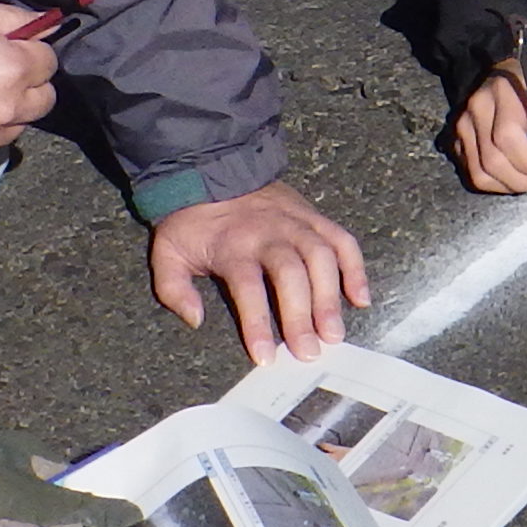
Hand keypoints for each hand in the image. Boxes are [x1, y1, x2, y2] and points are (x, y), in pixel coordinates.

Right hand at [0, 0, 61, 169]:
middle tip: (0, 74)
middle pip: (42, 101)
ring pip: (14, 127)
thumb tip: (45, 23)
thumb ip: (14, 20)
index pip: (48, 63)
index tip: (14, 49)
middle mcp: (5, 109)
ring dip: (3, 113)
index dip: (30, 53)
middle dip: (27, 87)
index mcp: (13, 70)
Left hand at [151, 180, 373, 363]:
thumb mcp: (167, 252)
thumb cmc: (191, 220)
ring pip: (321, 257)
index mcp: (232, 245)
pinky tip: (359, 298)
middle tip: (309, 352)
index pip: (248, 287)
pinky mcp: (313, 216)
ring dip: (330, 297)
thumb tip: (196, 319)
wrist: (210, 168)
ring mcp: (295, 222)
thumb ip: (174, 290)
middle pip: (291, 274)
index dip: (258, 323)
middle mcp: (268, 232)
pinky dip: (356, 268)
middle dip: (302, 316)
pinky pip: (342, 240)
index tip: (266, 357)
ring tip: (333, 333)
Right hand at [446, 55, 526, 195]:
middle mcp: (477, 108)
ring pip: (479, 172)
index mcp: (505, 93)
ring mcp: (464, 124)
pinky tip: (511, 177)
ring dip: (507, 185)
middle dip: (520, 179)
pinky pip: (472, 173)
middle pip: (491, 159)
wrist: (518, 71)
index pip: (506, 136)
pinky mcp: (459, 138)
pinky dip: (493, 183)